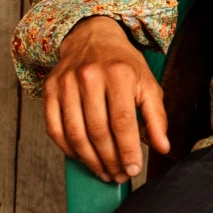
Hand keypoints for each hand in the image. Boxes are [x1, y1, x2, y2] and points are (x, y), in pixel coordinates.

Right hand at [43, 16, 168, 183]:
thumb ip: (157, 117)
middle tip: (119, 176)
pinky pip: (54, 128)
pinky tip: (82, 158)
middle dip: (110, 160)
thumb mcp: (147, 84)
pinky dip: (68, 149)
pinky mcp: (50, 89)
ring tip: (104, 173)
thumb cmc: (123, 65)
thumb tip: (163, 147)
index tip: (133, 169)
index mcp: (118, 73)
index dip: (128, 150)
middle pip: (98, 130)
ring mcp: (66, 82)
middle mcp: (89, 76)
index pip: (123, 121)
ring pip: (75, 133)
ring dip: (90, 160)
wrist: (92, 37)